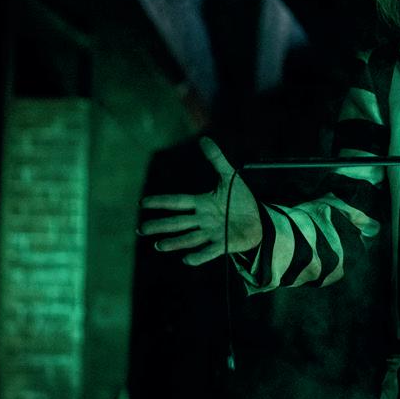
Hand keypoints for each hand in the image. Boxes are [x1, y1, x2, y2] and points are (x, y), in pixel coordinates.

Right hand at [138, 137, 262, 265]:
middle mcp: (203, 219)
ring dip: (175, 242)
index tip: (142, 203)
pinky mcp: (224, 244)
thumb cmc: (240, 200)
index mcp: (201, 203)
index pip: (178, 202)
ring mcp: (212, 233)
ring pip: (190, 238)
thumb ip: (216, 159)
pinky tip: (187, 259)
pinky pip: (210, 251)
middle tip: (141, 229)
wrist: (258, 219)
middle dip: (160, 226)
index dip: (161, 202)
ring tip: (159, 245)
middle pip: (178, 222)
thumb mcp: (229, 177)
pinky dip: (199, 256)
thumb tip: (204, 138)